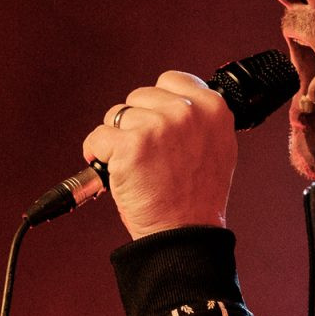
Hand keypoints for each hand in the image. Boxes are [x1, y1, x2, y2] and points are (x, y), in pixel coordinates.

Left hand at [81, 71, 237, 239]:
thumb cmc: (196, 200)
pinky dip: (97, 155)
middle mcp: (187, 111)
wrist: (184, 235)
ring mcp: (158, 125)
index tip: (156, 127)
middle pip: (140, 96)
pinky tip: (114, 172)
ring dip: (118, 139)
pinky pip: (97, 137)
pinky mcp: (130, 144)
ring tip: (137, 168)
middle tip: (148, 157)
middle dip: (136, 123)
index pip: (171, 81)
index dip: (157, 105)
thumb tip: (174, 102)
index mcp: (213, 108)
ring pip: (117, 116)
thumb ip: (199, 120)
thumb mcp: (216, 148)